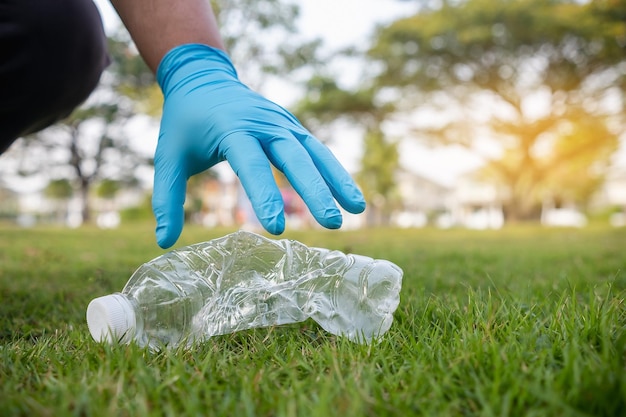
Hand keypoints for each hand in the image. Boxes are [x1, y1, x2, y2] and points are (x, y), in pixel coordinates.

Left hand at [152, 44, 365, 247]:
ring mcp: (283, 123)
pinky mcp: (292, 127)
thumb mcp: (169, 157)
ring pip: (314, 152)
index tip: (275, 228)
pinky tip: (350, 196)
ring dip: (336, 180)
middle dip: (314, 190)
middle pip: (294, 157)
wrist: (204, 79)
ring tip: (355, 211)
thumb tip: (164, 243)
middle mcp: (264, 123)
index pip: (251, 163)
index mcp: (232, 128)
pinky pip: (318, 150)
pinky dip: (335, 171)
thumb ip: (168, 198)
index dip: (263, 194)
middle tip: (331, 223)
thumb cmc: (184, 122)